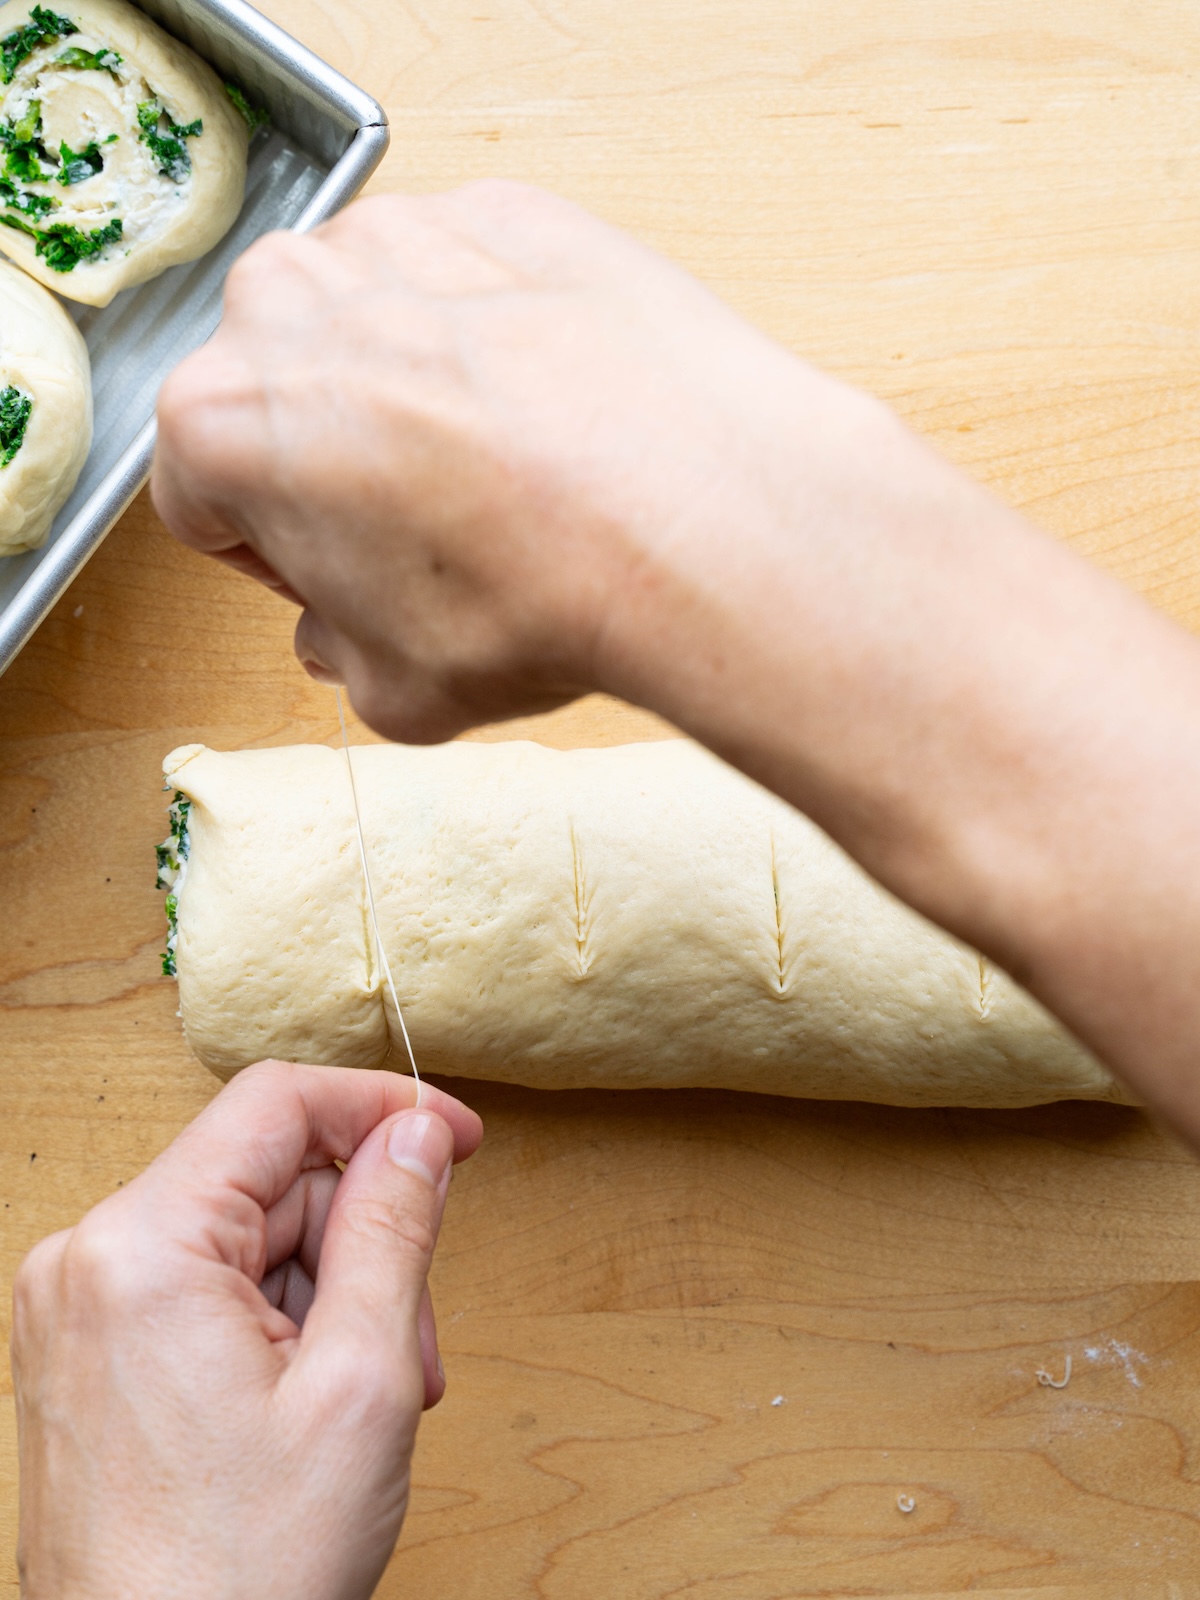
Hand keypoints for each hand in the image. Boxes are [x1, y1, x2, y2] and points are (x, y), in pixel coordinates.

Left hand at [12, 1060, 482, 1599]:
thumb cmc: (241, 1576)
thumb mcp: (360, 1381)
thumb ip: (392, 1228)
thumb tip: (417, 1131)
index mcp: (142, 1246)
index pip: (276, 1104)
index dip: (381, 1108)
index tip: (459, 1140)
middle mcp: (89, 1260)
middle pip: (267, 1180)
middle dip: (360, 1242)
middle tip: (413, 1342)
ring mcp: (78, 1311)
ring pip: (246, 1240)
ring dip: (328, 1298)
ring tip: (364, 1399)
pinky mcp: (86, 1356)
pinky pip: (206, 1292)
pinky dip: (278, 1328)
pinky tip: (312, 1406)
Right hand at [151, 179, 858, 742]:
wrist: (694, 515)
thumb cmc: (535, 598)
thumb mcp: (396, 693)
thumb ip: (338, 653)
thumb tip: (346, 632)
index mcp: (222, 421)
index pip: (204, 496)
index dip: (272, 555)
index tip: (332, 576)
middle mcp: (286, 303)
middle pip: (283, 393)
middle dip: (335, 459)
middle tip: (426, 531)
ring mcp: (399, 238)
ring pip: (372, 324)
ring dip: (413, 386)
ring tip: (505, 471)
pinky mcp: (504, 210)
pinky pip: (472, 280)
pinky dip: (499, 334)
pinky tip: (555, 411)